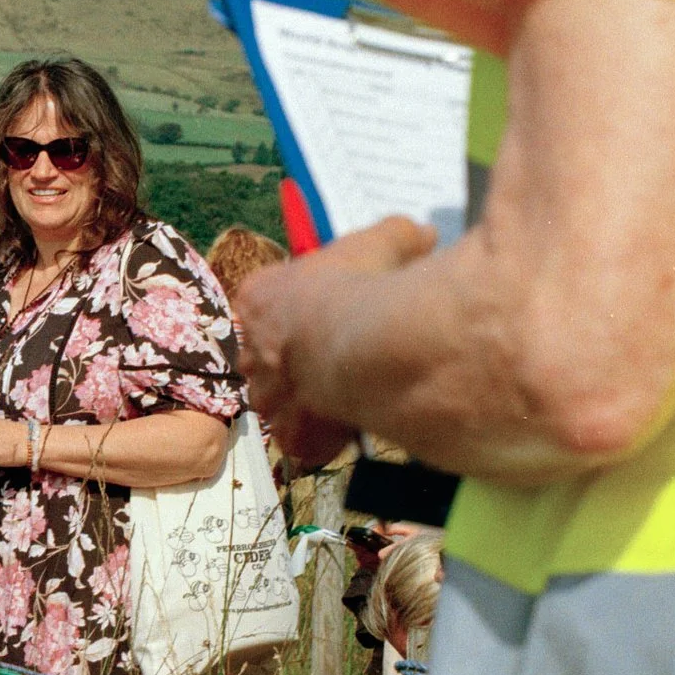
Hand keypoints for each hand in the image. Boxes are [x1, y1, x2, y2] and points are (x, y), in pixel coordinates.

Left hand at [233, 217, 433, 468]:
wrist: (360, 350)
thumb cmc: (359, 287)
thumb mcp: (380, 243)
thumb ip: (398, 236)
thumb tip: (423, 234)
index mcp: (259, 298)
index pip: (267, 302)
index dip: (299, 308)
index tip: (328, 310)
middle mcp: (252, 350)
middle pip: (270, 356)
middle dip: (298, 359)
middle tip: (337, 358)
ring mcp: (267, 398)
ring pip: (283, 403)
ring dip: (309, 401)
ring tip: (348, 396)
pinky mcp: (292, 436)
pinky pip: (305, 440)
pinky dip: (326, 437)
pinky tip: (352, 427)